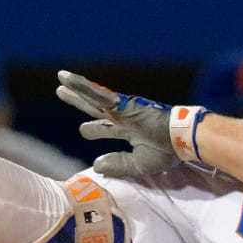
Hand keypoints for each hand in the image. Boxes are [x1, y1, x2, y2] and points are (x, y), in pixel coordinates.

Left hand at [55, 70, 206, 176]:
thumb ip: (118, 165)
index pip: (105, 128)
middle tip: (61, 92)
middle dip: (78, 101)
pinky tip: (68, 78)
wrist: (182, 139)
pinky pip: (97, 93)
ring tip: (61, 77)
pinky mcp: (121, 103)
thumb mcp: (139, 164)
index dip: (92, 129)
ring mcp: (121, 108)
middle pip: (94, 107)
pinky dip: (82, 86)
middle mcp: (123, 117)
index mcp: (129, 130)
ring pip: (93, 97)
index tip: (84, 130)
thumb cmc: (167, 151)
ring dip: (76, 88)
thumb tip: (96, 165)